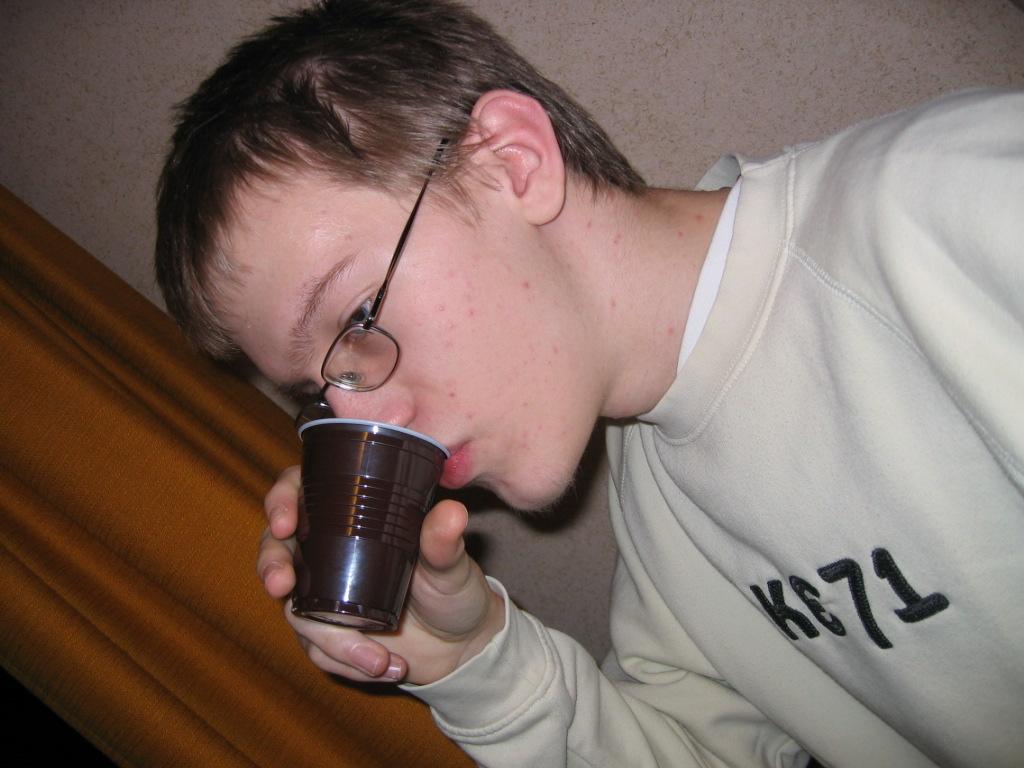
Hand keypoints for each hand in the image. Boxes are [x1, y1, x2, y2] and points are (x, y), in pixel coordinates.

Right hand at [258, 465, 504, 684]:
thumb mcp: (451, 564)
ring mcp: (324, 593)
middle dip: (271, 566)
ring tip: (377, 659)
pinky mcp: (327, 632)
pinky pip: (317, 649)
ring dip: (333, 640)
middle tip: (281, 585)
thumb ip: (445, 542)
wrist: (460, 644)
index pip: (300, 491)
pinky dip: (347, 662)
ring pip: (296, 610)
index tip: (285, 523)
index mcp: (352, 515)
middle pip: (276, 547)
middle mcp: (330, 550)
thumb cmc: (453, 588)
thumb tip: (452, 513)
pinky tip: (384, 666)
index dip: (282, 500)